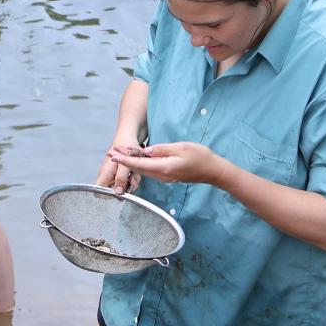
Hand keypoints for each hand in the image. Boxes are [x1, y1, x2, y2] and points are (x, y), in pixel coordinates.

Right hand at [96, 141, 143, 193]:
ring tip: (134, 171)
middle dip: (126, 187)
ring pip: (124, 186)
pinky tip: (136, 171)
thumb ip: (120, 178)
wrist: (130, 136)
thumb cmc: (124, 146)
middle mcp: (108, 176)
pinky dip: (134, 177)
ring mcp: (116, 175)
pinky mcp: (123, 173)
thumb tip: (118, 193)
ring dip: (132, 181)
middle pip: (115, 191)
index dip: (108, 195)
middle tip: (131, 178)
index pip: (100, 192)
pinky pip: (129, 181)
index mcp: (104, 174)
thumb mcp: (124, 164)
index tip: (120, 193)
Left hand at [106, 141, 227, 185]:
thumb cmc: (200, 157)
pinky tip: (136, 160)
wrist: (214, 171)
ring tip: (120, 155)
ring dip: (131, 163)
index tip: (113, 155)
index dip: (124, 160)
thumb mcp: (180, 148)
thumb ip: (161, 149)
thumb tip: (146, 151)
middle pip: (138, 169)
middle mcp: (162, 175)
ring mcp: (165, 177)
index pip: (139, 164)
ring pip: (144, 171)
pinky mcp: (168, 176)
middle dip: (124, 161)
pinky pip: (151, 171)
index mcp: (164, 168)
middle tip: (111, 153)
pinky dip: (141, 166)